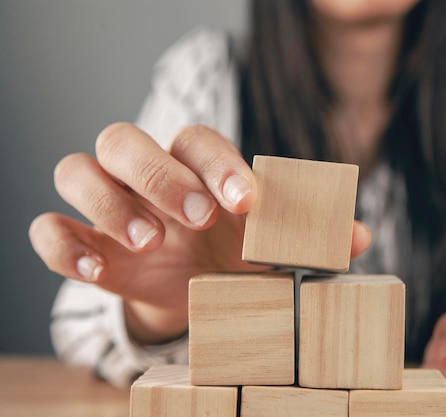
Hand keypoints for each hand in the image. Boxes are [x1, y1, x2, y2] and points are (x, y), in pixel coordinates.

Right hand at [30, 123, 370, 344]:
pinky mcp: (81, 241)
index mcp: (194, 166)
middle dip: (158, 173)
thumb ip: (310, 240)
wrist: (193, 291)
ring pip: (76, 169)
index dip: (218, 164)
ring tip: (149, 241)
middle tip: (196, 217)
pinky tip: (99, 270)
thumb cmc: (232, 258)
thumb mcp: (270, 251)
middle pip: (124, 139)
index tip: (247, 203)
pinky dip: (64, 243)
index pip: (196, 138)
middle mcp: (144, 174)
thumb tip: (361, 237)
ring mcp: (106, 204)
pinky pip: (48, 227)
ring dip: (108, 203)